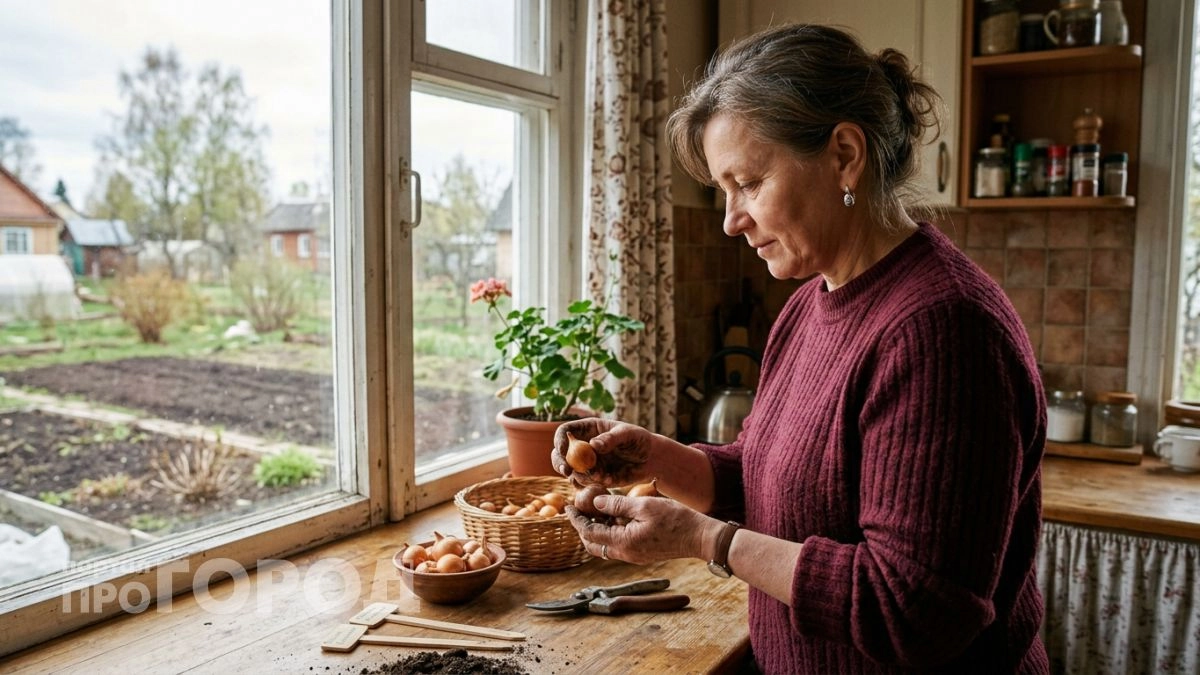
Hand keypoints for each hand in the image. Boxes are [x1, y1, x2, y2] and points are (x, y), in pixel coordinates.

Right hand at [552, 418, 653, 486]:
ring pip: (570, 471)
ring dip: (581, 476)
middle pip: (559, 453)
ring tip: (602, 474)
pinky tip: (610, 479)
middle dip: (559, 462)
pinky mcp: (593, 478)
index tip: (563, 450)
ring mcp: (586, 463)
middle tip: (567, 471)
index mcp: (588, 429)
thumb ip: (611, 438)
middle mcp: (582, 446)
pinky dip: (593, 484)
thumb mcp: (628, 434)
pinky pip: (584, 484)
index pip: (565, 431)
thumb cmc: (640, 440)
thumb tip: (593, 444)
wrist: (650, 460)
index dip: (560, 440)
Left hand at [564, 493, 723, 564]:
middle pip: (593, 544)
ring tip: (593, 511)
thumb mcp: (643, 505)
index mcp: (623, 543)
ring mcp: (634, 556)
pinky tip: (614, 517)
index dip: (576, 519)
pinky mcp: (642, 554)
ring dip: (596, 530)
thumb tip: (595, 502)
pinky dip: (610, 533)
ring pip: (604, 546)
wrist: (699, 537)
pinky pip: (618, 545)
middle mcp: (625, 554)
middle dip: (582, 528)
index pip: (589, 533)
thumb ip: (616, 505)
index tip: (568, 506)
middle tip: (577, 510)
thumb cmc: (675, 519)